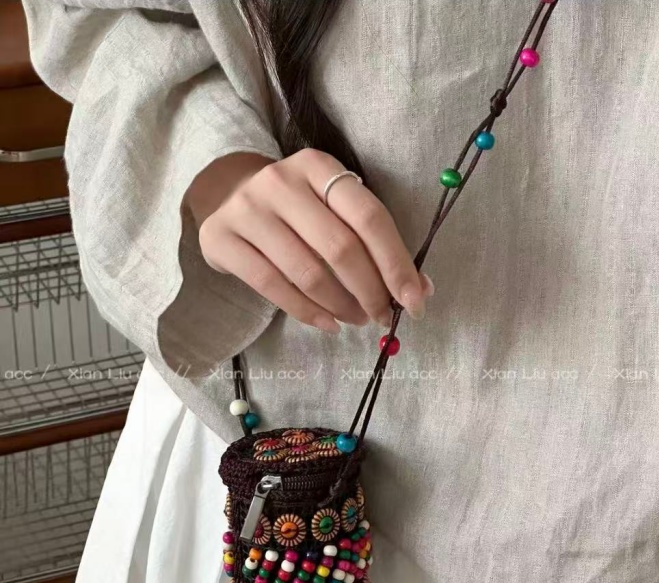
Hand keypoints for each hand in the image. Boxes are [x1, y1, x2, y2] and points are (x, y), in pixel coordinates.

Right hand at [189, 149, 432, 333]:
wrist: (229, 196)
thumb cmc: (298, 210)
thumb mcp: (335, 210)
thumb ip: (374, 243)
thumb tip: (421, 289)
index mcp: (319, 167)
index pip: (369, 218)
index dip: (396, 264)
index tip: (415, 301)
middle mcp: (281, 181)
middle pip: (340, 247)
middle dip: (371, 291)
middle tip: (383, 316)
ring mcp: (247, 209)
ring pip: (307, 272)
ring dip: (342, 306)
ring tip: (357, 319)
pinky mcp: (221, 238)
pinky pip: (272, 286)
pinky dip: (307, 312)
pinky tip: (328, 323)